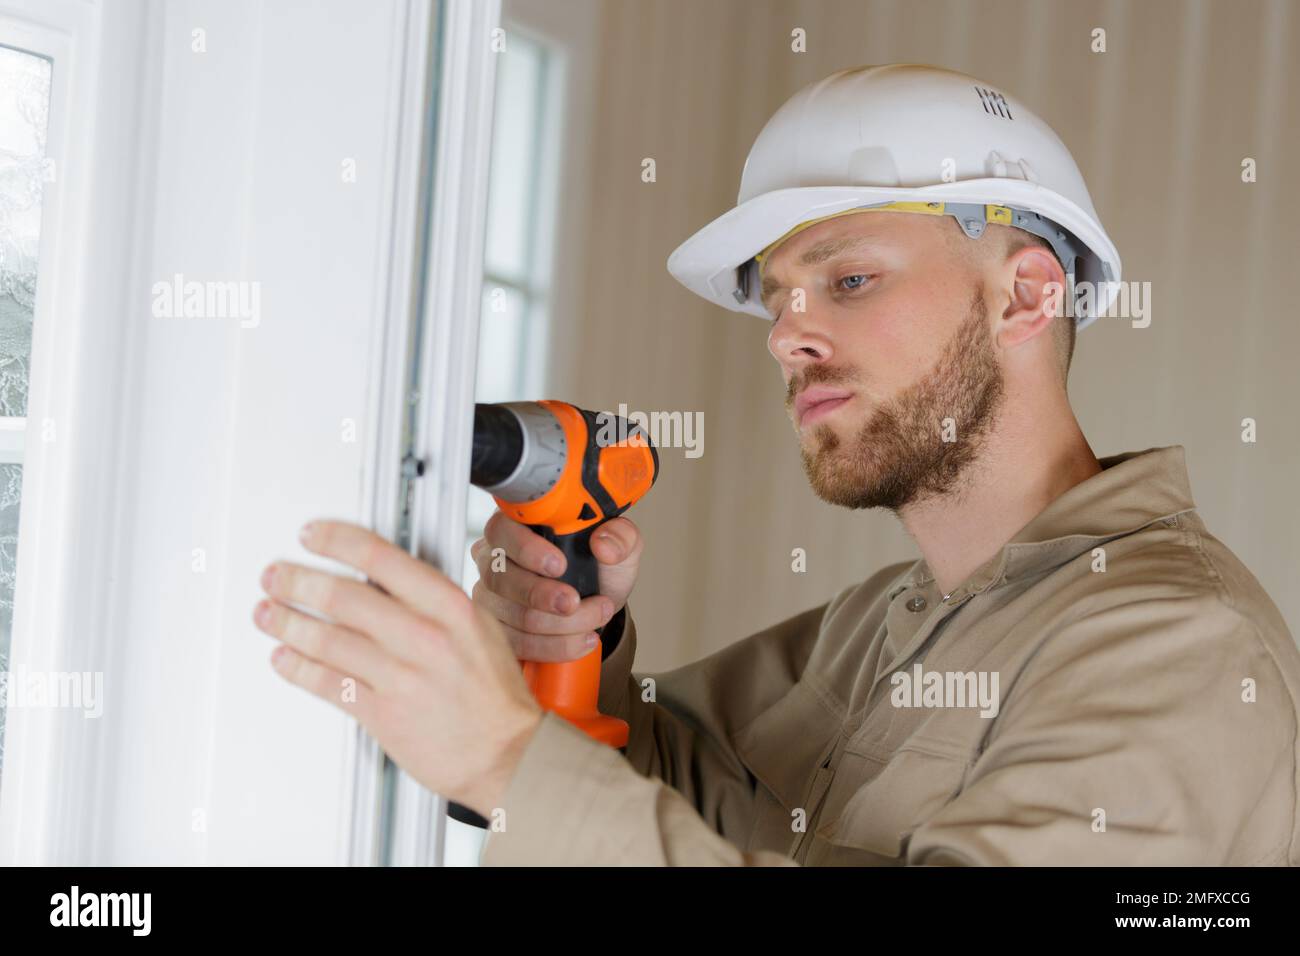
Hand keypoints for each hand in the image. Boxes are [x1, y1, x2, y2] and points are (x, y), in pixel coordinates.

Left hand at [254, 519, 542, 818]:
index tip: (313, 536)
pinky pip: (328, 684)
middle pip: (343, 597)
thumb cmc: (493, 693)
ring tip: (268, 613)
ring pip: (328, 640)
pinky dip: (299, 668)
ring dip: (287, 622)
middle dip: (298, 581)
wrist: (506, 752)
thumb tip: (381, 577)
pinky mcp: (383, 714)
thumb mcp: (477, 627)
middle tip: (276, 575)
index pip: (382, 558)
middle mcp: (424, 638)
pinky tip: (285, 658)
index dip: (337, 541)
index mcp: (450, 608)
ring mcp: (401, 677)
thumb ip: (431, 601)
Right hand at [469, 512, 642, 662]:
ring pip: (514, 615)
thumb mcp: (621, 544)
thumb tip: (603, 544)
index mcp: (517, 524)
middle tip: (575, 602)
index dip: (527, 549)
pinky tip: (583, 640)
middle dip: (543, 595)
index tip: (559, 565)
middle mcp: (494, 557)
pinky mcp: (497, 628)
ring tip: (595, 618)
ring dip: (560, 625)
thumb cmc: (599, 565)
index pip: (503, 530)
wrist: (598, 601)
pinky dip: (554, 646)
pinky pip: (517, 644)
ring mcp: (490, 594)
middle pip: (502, 579)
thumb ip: (620, 536)